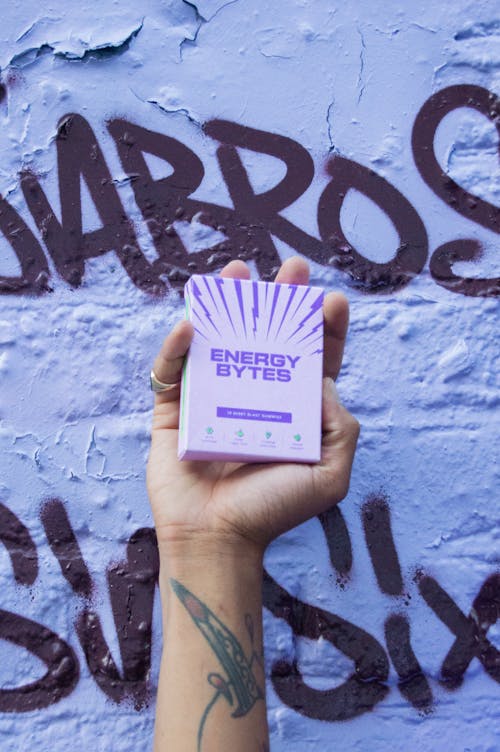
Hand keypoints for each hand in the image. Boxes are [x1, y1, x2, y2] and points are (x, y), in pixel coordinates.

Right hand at [146, 257, 359, 558]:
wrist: (216, 539)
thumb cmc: (273, 509)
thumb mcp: (330, 473)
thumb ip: (340, 425)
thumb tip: (319, 377)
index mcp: (292, 409)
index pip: (312, 359)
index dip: (323, 328)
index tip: (330, 300)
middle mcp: (254, 395)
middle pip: (267, 337)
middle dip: (279, 301)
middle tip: (291, 271)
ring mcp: (213, 398)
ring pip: (220, 340)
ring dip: (226, 304)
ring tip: (236, 272)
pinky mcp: (177, 407)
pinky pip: (173, 369)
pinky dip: (178, 346)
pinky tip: (191, 326)